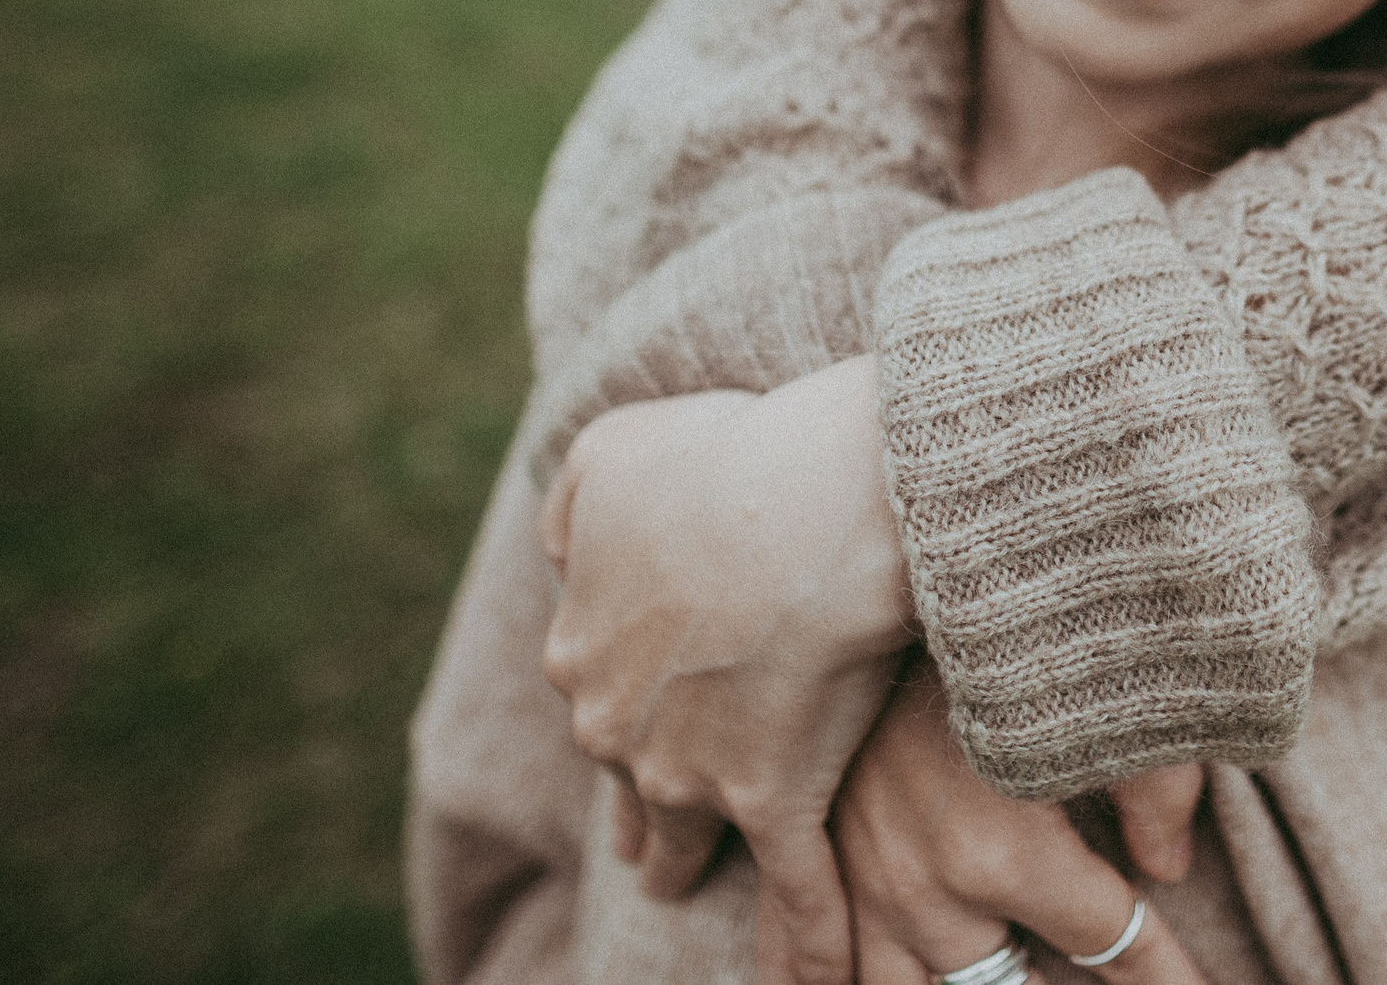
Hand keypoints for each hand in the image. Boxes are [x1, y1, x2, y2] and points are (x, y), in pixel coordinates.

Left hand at [540, 358, 914, 984]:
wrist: (809, 503)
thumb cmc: (721, 458)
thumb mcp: (609, 455)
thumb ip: (575, 507)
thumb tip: (564, 556)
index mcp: (578, 648)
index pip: (597, 692)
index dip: (632, 698)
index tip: (651, 713)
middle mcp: (619, 728)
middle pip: (628, 782)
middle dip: (643, 810)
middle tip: (657, 844)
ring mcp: (693, 775)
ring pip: (685, 844)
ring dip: (688, 873)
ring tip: (690, 895)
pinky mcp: (774, 799)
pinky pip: (796, 892)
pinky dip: (810, 945)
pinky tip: (822, 984)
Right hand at [836, 658, 1212, 984]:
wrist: (890, 563)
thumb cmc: (1014, 622)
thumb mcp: (1108, 698)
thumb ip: (1160, 791)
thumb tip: (1171, 869)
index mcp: (1005, 855)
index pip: (1112, 944)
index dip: (1163, 970)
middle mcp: (928, 887)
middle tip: (1071, 961)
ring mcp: (863, 876)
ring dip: (960, 982)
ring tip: (1001, 966)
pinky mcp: (816, 850)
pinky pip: (813, 953)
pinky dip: (838, 975)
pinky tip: (862, 974)